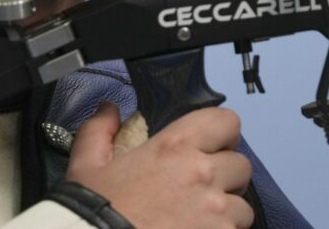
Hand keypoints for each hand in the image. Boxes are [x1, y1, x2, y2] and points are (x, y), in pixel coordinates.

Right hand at [66, 102, 253, 228]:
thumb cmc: (93, 213)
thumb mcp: (86, 166)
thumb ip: (99, 132)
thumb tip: (109, 110)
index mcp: (175, 146)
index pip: (227, 122)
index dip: (222, 134)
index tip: (210, 148)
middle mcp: (203, 173)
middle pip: (241, 166)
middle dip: (225, 177)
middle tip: (200, 191)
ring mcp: (217, 211)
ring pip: (243, 206)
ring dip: (226, 213)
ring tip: (199, 220)